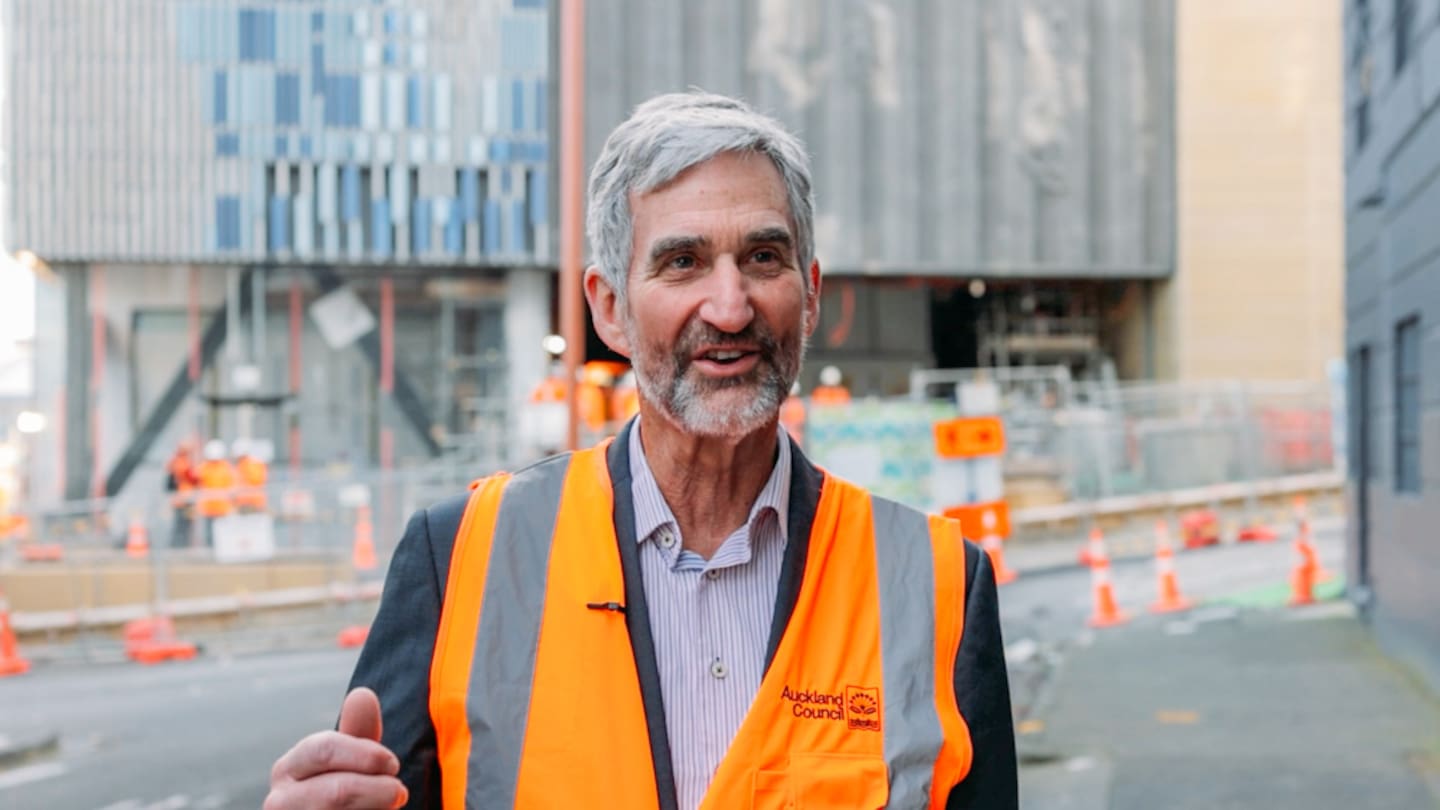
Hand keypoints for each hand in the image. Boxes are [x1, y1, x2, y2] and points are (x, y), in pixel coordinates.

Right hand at [264, 687, 408, 809]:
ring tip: (390, 807)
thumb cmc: (344, 794)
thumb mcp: (352, 762)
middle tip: (399, 792)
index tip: (392, 764)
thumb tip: (362, 693)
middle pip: (336, 791)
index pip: (324, 749)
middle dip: (377, 790)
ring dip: (374, 809)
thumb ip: (358, 733)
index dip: (366, 755)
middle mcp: (279, 801)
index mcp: (288, 768)